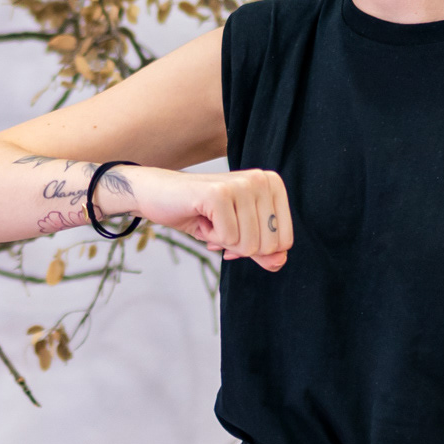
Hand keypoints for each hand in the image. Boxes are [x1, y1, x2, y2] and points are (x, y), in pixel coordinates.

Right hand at [120, 166, 292, 269]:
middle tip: (220, 224)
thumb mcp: (239, 235)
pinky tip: (201, 217)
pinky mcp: (220, 194)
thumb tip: (278, 263)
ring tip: (210, 219)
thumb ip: (263, 250)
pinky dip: (210, 237)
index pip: (284, 241)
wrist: (159, 195)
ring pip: (249, 244)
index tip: (235, 228)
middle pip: (269, 245)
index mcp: (272, 185)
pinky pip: (228, 239)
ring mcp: (242, 184)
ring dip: (223, 240)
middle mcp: (261, 180)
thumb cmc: (201, 213)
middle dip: (239, 245)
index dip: (256, 247)